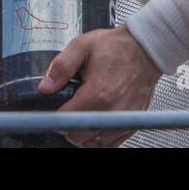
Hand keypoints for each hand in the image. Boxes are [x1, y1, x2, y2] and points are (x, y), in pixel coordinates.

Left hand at [38, 25, 161, 147]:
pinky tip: (96, 121)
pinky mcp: (132, 123)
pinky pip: (112, 143)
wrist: (144, 50)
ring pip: (95, 142)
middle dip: (68, 127)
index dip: (56, 117)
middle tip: (67, 110)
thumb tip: (45, 87)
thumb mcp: (81, 46)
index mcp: (97, 93)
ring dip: (84, 134)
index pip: (67, 121)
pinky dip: (100, 137)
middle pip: (80, 136)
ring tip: (81, 115)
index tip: (56, 108)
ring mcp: (124, 119)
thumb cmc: (114, 47)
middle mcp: (112, 111)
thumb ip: (61, 67)